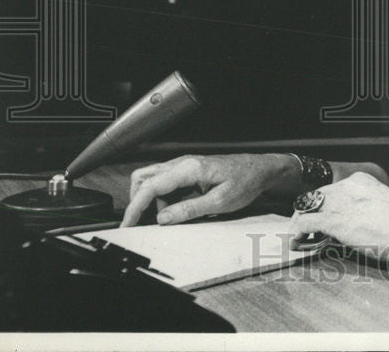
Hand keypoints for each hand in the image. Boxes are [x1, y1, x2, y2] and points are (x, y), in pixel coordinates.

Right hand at [121, 153, 292, 226]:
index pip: (150, 186)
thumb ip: (189, 210)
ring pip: (152, 179)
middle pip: (143, 178)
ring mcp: (185, 165)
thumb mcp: (220, 201)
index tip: (128, 225)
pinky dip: (163, 197)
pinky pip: (166, 182)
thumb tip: (162, 218)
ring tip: (167, 218)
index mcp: (189, 168)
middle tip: (143, 223)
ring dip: (151, 200)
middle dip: (138, 201)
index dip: (135, 207)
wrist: (261, 169)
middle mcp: (183, 162)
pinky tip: (176, 210)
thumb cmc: (246, 181)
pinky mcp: (189, 170)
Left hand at [288, 172, 388, 263]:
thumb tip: (350, 220)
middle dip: (309, 211)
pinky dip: (299, 230)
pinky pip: (307, 221)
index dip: (323, 204)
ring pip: (309, 207)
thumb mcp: (381, 204)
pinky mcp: (336, 220)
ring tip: (299, 234)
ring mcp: (341, 201)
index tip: (319, 216)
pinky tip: (298, 239)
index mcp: (360, 180)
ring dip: (301, 221)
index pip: (332, 189)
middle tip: (305, 226)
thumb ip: (363, 206)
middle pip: (317, 196)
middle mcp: (348, 185)